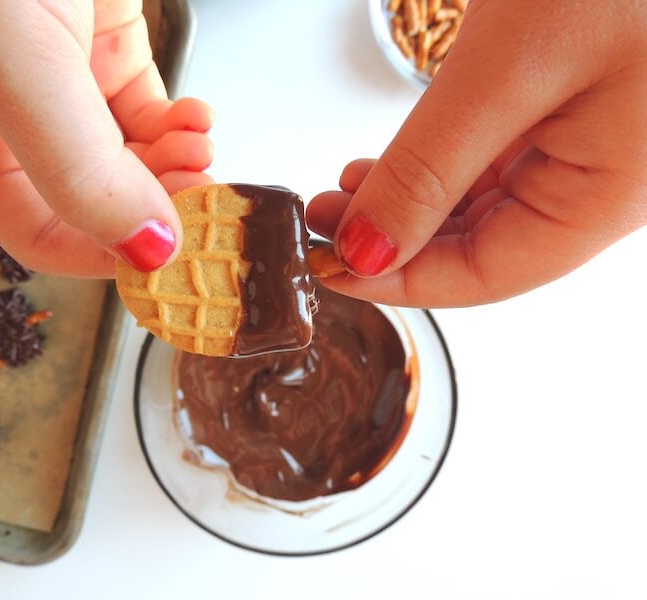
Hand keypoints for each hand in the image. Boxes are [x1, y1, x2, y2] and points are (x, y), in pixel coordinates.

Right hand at [0, 0, 213, 275]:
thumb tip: (146, 249)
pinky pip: (153, 119)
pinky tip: (199, 120)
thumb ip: (74, 165)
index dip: (103, 257)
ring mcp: (69, 91)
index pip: (39, 234)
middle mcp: (19, 124)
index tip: (164, 256)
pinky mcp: (110, 55)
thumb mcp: (11, 60)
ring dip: (179, 172)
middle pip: (98, 205)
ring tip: (203, 153)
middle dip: (156, 209)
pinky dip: (184, 130)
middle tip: (201, 200)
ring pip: (134, 167)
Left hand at [306, 0, 646, 306]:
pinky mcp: (569, 114)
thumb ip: (428, 171)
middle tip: (323, 223)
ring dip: (409, 207)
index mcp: (603, 199)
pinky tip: (395, 164)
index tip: (328, 264)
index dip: (396, 281)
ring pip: (481, 209)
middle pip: (479, 248)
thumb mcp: (506, 72)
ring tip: (345, 193)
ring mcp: (588, 151)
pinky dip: (438, 171)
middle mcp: (600, 187)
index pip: (483, 277)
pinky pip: (494, 165)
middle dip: (393, 242)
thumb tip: (367, 250)